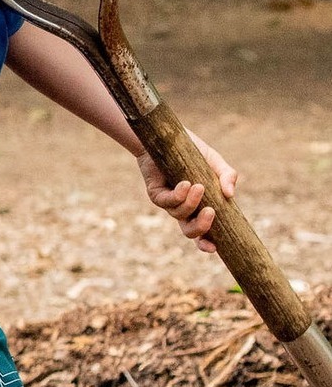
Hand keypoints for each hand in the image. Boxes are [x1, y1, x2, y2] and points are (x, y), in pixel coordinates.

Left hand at [139, 133, 237, 252]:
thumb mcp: (215, 163)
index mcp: (200, 207)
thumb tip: (230, 195)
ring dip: (191, 203)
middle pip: (190, 232)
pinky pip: (166, 202)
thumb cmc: (193, 152)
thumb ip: (228, 176)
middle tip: (211, 211)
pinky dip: (178, 195)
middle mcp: (184, 209)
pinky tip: (186, 184)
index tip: (215, 248)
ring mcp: (169, 202)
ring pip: (179, 215)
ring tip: (198, 185)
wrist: (166, 138)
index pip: (204, 232)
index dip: (207, 244)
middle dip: (201, 227)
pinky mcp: (155, 193)